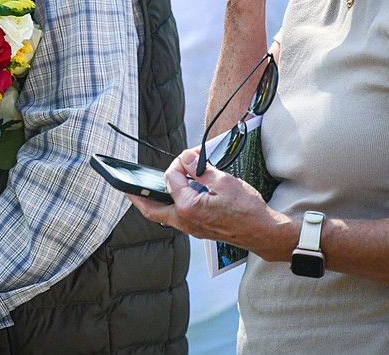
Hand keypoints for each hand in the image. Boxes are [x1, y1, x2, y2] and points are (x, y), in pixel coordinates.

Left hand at [127, 149, 291, 261]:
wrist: (263, 232)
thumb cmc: (248, 210)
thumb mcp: (224, 181)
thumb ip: (200, 170)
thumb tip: (185, 159)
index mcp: (189, 208)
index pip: (171, 179)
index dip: (178, 163)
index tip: (188, 156)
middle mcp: (185, 221)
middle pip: (152, 210)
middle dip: (138, 197)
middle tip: (126, 187)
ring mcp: (191, 228)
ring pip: (163, 216)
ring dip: (154, 202)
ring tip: (146, 190)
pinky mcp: (198, 230)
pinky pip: (176, 218)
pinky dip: (171, 206)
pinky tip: (177, 195)